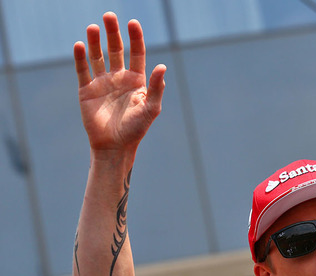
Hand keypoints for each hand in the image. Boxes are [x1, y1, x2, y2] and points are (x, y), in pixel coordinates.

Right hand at [73, 12, 165, 151]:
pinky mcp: (86, 90)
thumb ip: (156, 88)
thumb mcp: (151, 108)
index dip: (135, 38)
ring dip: (95, 41)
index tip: (133, 23)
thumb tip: (162, 67)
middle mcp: (119, 78)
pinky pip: (83, 70)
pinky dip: (80, 58)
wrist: (114, 146)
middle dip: (113, 33)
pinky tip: (80, 45)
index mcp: (137, 80)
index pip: (136, 53)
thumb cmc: (136, 129)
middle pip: (116, 49)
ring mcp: (102, 83)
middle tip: (109, 16)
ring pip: (98, 56)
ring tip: (93, 27)